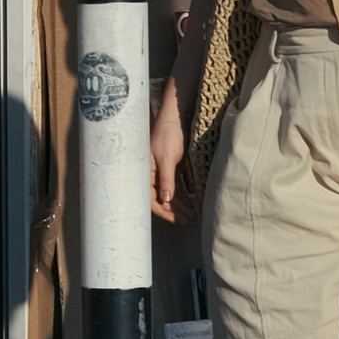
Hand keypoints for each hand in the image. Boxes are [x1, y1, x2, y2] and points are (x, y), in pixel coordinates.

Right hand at [150, 78, 187, 224]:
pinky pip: (177, 186)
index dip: (163, 211)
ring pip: (171, 194)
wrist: (175, 118)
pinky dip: (184, 195)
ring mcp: (162, 172)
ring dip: (181, 205)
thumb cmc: (167, 134)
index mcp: (145, 173)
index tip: (176, 219)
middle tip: (189, 221)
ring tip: (193, 215)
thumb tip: (165, 200)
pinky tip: (192, 203)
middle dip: (175, 211)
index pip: (151, 198)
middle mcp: (152, 175)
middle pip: (162, 199)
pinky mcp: (172, 168)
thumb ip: (166, 179)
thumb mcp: (166, 157)